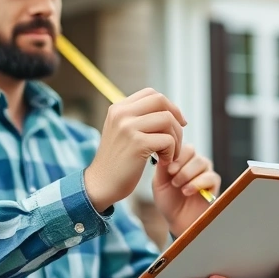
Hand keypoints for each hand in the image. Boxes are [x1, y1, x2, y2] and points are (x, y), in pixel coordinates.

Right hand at [84, 88, 185, 209]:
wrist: (101, 184)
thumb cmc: (117, 162)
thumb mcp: (122, 132)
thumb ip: (139, 118)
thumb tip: (169, 110)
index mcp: (118, 108)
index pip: (151, 94)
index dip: (169, 105)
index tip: (177, 122)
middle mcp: (122, 113)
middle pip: (161, 101)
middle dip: (176, 118)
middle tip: (177, 137)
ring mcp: (128, 127)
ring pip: (167, 120)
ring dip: (176, 139)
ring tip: (169, 154)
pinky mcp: (137, 144)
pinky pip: (167, 140)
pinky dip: (172, 152)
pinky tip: (164, 161)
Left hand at [153, 144, 220, 236]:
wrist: (177, 220)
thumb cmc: (168, 201)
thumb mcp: (159, 182)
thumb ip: (162, 166)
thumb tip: (163, 149)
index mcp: (181, 160)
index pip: (181, 146)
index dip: (175, 155)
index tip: (168, 169)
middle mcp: (194, 163)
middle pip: (192, 151)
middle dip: (181, 164)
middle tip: (172, 177)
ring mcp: (205, 172)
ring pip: (201, 162)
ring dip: (187, 174)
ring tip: (178, 186)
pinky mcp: (214, 184)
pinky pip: (210, 176)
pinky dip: (197, 183)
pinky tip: (187, 191)